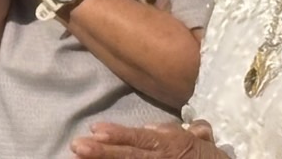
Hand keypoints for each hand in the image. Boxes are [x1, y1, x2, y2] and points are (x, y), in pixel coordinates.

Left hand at [70, 121, 225, 157]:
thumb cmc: (204, 155)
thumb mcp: (195, 138)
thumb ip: (171, 131)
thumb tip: (151, 127)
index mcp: (168, 144)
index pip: (139, 139)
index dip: (118, 135)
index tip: (95, 129)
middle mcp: (161, 158)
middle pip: (129, 156)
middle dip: (102, 153)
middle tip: (77, 147)